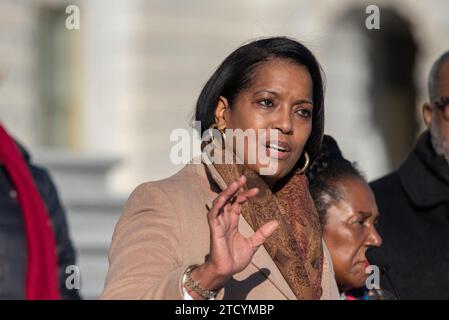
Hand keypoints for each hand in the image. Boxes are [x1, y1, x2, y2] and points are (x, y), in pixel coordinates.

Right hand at [189, 175, 278, 293]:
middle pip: (228, 200)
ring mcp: (218, 224)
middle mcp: (224, 220)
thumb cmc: (235, 259)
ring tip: (236, 183)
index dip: (245, 196)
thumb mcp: (253, 244)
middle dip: (234, 188)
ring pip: (220, 203)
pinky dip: (218, 204)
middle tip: (243, 177)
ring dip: (227, 192)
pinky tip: (224, 197)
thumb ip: (262, 233)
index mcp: (232, 223)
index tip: (256, 191)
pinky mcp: (214, 229)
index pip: (237, 204)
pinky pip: (213, 214)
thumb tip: (276, 222)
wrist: (226, 271)